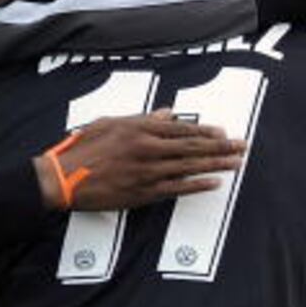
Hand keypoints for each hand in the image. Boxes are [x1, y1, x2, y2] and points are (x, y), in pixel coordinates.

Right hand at [33, 109, 244, 211]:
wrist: (63, 178)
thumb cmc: (83, 148)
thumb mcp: (110, 123)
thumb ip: (141, 119)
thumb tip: (166, 114)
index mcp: (139, 128)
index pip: (181, 128)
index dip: (206, 130)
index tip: (224, 132)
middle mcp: (147, 148)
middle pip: (192, 146)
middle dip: (221, 147)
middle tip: (242, 147)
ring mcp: (147, 172)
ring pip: (190, 167)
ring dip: (217, 164)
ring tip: (236, 163)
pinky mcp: (143, 193)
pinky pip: (177, 188)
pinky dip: (197, 185)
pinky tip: (214, 183)